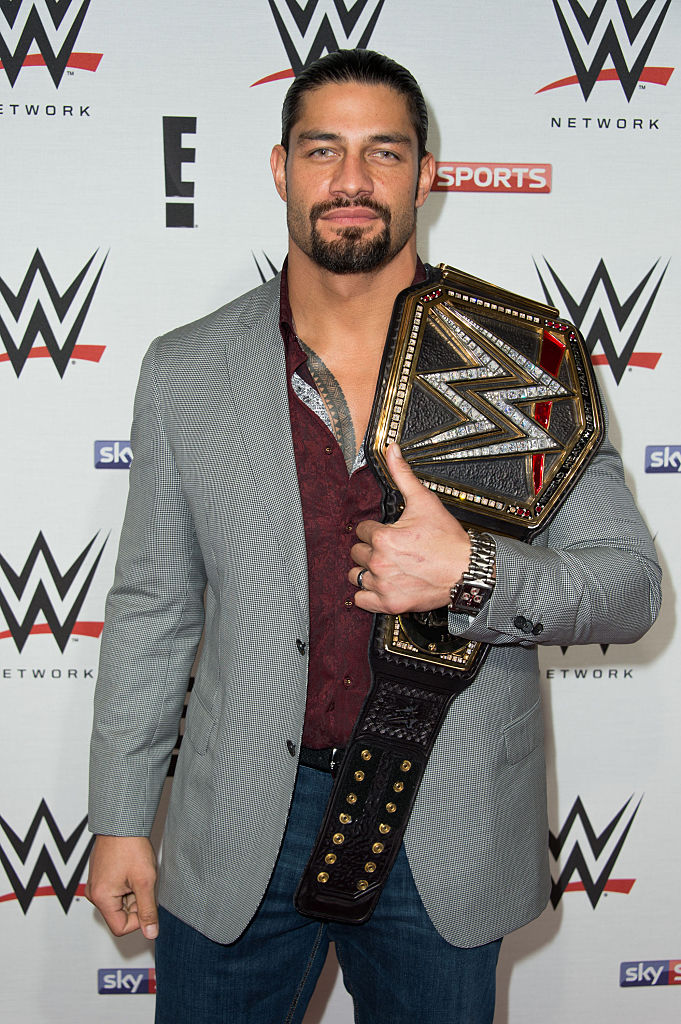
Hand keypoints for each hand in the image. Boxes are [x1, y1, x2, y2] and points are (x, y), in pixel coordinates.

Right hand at [85, 835, 157, 938]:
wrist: (122, 822)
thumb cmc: (131, 847)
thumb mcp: (145, 881)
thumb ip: (148, 910)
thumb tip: (151, 933)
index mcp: (101, 898)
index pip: (120, 928)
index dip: (138, 920)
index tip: (147, 901)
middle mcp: (94, 893)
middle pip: (119, 915)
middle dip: (135, 902)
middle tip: (143, 882)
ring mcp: (95, 884)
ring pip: (119, 902)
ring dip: (132, 892)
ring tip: (137, 873)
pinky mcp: (99, 877)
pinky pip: (115, 891)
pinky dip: (127, 884)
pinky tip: (132, 869)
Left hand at [350, 443, 469, 613]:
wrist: (467, 570)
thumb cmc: (448, 539)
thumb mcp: (425, 501)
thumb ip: (402, 475)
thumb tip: (391, 449)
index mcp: (383, 537)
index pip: (361, 530)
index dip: (374, 529)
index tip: (387, 533)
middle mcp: (379, 562)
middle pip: (357, 552)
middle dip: (370, 549)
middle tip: (389, 549)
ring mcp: (383, 585)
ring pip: (355, 575)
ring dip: (366, 570)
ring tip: (385, 566)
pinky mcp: (390, 603)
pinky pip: (361, 600)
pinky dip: (367, 594)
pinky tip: (381, 584)